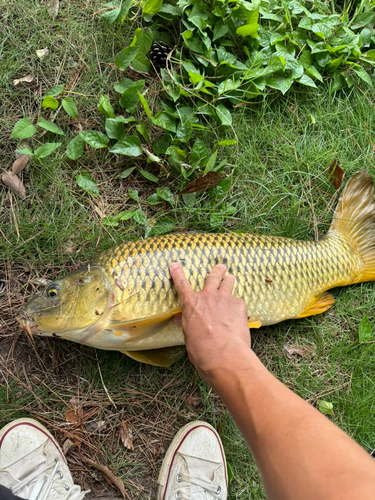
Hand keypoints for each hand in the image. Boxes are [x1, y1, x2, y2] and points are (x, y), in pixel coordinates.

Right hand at [170, 263, 250, 380]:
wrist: (224, 355)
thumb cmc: (202, 349)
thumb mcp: (188, 336)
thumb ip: (187, 323)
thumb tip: (181, 318)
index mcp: (191, 303)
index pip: (181, 284)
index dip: (177, 274)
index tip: (175, 265)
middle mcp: (208, 296)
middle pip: (213, 277)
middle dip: (217, 271)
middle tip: (220, 267)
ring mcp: (225, 298)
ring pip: (228, 282)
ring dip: (229, 280)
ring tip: (230, 279)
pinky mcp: (239, 305)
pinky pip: (238, 300)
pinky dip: (237, 305)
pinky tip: (238, 314)